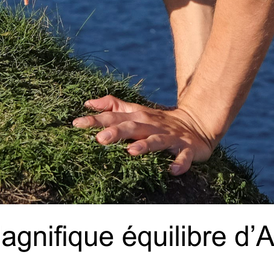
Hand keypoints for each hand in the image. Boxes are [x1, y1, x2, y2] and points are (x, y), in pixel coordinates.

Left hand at [73, 95, 216, 175]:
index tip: (77, 124)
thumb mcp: (136, 111)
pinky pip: (184, 157)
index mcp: (138, 117)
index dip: (96, 120)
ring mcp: (170, 137)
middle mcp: (152, 125)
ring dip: (145, 146)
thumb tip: (87, 103)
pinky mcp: (187, 149)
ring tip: (131, 152)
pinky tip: (172, 170)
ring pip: (156, 141)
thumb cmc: (158, 121)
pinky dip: (179, 163)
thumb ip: (113, 106)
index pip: (114, 117)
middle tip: (100, 139)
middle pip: (133, 127)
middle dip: (117, 132)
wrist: (197, 123)